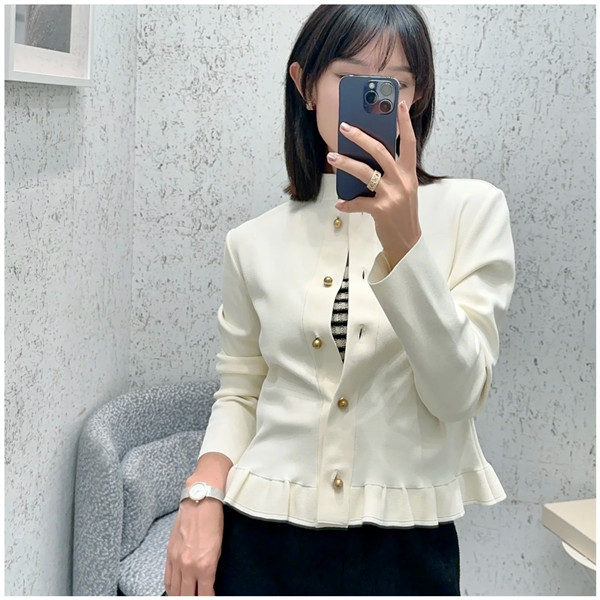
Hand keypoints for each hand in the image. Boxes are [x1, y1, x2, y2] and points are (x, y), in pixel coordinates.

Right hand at [164, 499, 223, 595]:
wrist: (200, 502)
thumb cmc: (212, 520)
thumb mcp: (219, 548)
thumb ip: (211, 568)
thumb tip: (208, 581)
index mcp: (205, 565)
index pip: (204, 595)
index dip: (208, 599)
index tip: (209, 598)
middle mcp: (188, 566)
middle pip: (186, 596)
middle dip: (192, 599)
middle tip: (197, 597)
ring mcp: (176, 560)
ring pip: (174, 590)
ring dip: (180, 595)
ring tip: (186, 596)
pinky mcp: (169, 554)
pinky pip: (167, 578)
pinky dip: (171, 587)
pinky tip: (175, 589)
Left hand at [328, 100, 421, 268]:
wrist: (407, 241)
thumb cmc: (401, 213)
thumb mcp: (402, 190)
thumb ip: (390, 174)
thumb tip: (365, 159)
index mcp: (409, 173)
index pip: (409, 143)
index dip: (405, 123)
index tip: (399, 105)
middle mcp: (402, 180)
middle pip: (380, 151)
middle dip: (360, 137)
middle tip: (344, 127)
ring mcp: (392, 195)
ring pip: (365, 171)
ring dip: (345, 162)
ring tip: (332, 156)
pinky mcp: (381, 210)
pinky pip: (359, 202)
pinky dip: (347, 202)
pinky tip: (340, 203)